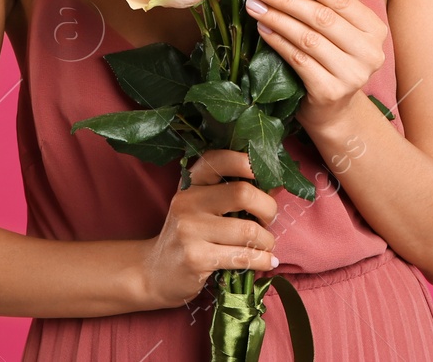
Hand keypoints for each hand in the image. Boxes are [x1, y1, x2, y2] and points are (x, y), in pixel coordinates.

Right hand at [137, 149, 280, 308]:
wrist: (155, 273)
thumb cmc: (190, 236)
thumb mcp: (205, 207)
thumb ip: (235, 193)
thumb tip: (277, 184)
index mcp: (192, 182)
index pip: (220, 159)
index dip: (248, 162)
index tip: (266, 174)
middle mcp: (188, 201)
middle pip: (242, 193)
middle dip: (268, 208)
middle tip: (269, 220)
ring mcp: (189, 230)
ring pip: (247, 230)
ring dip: (267, 241)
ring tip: (267, 245)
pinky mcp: (195, 258)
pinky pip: (242, 257)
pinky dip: (263, 260)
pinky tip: (268, 261)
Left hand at [249, 0, 387, 133]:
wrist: (333, 107)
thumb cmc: (335, 53)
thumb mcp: (343, 19)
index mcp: (375, 29)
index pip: (342, 0)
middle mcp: (370, 53)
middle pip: (322, 19)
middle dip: (287, 0)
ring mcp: (352, 75)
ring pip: (308, 39)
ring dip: (277, 19)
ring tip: (254, 6)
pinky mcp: (331, 92)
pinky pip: (298, 61)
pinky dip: (278, 43)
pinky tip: (263, 30)